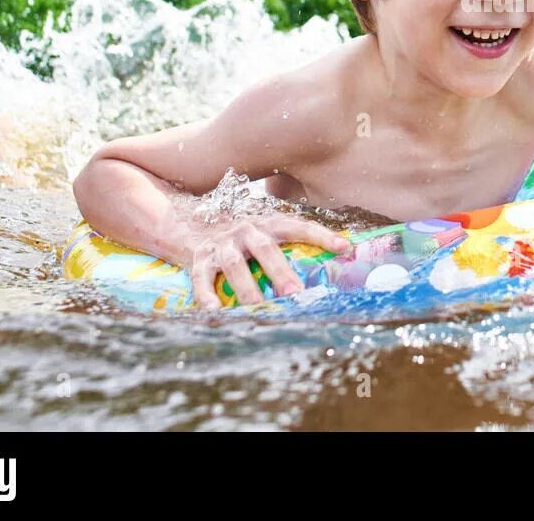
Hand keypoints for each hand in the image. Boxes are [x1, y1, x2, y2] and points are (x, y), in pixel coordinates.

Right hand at [179, 214, 349, 309]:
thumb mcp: (263, 234)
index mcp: (267, 224)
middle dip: (281, 272)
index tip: (344, 248)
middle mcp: (246, 230)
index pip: (298, 227)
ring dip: (247, 288)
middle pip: (266, 250)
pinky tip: (215, 310)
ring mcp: (222, 244)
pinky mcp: (199, 258)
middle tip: (296, 294)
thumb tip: (333, 262)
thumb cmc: (240, 237)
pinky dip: (206, 294)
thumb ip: (288, 246)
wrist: (188, 223)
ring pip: (235, 265)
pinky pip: (202, 277)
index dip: (322, 236)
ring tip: (257, 308)